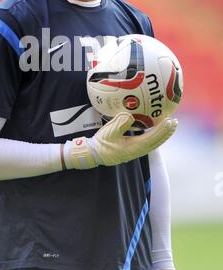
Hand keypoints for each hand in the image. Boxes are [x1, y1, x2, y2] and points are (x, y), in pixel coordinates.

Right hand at [63, 112, 177, 168]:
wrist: (94, 154)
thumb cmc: (101, 143)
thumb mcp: (109, 132)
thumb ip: (120, 124)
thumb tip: (130, 116)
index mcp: (134, 147)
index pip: (152, 138)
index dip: (162, 130)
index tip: (169, 121)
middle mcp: (138, 150)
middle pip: (157, 141)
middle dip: (167, 132)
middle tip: (175, 121)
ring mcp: (136, 150)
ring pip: (154, 142)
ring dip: (163, 134)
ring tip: (170, 124)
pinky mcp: (133, 148)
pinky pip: (149, 141)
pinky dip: (155, 134)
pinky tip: (156, 127)